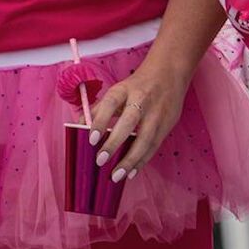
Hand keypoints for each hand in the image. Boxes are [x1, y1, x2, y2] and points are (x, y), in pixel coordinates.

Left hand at [87, 58, 188, 182]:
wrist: (169, 73)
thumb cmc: (137, 85)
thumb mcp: (117, 90)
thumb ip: (99, 108)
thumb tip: (80, 124)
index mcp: (124, 89)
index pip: (110, 104)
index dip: (100, 121)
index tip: (91, 140)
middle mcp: (141, 100)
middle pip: (129, 122)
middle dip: (115, 143)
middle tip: (101, 161)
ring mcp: (157, 113)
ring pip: (145, 139)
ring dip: (131, 159)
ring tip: (117, 175)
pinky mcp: (168, 124)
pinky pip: (154, 146)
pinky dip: (143, 160)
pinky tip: (131, 172)